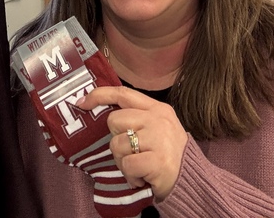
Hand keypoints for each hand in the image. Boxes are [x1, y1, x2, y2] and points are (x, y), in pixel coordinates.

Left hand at [77, 85, 187, 200]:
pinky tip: (141, 177)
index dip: (100, 95)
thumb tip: (104, 112)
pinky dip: (131, 176)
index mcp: (157, 108)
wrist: (191, 180)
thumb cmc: (168, 154)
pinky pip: (127, 165)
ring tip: (138, 166)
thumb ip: (136, 117)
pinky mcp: (157, 161)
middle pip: (114, 121)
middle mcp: (158, 119)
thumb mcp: (158, 127)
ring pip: (117, 145)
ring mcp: (158, 139)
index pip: (123, 94)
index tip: (82, 102)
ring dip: (123, 161)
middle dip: (117, 139)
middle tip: (132, 152)